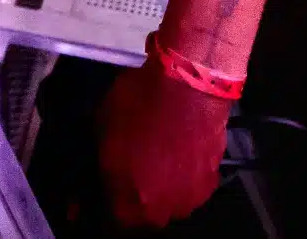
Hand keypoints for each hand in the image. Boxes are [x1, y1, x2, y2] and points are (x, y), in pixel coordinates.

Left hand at [99, 57, 234, 229]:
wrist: (187, 86)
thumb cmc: (137, 106)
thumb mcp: (100, 132)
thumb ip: (99, 168)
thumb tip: (96, 184)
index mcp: (127, 205)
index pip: (111, 220)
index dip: (107, 202)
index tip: (109, 185)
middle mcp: (159, 213)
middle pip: (142, 216)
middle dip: (136, 195)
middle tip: (134, 166)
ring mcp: (188, 201)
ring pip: (168, 202)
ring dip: (162, 186)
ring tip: (159, 155)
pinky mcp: (211, 184)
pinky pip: (190, 187)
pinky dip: (184, 175)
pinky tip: (179, 151)